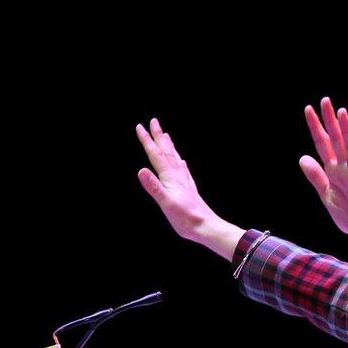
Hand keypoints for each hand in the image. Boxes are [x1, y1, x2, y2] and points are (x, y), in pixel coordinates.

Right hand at [136, 118, 218, 242]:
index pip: (156, 154)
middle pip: (167, 151)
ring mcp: (185, 181)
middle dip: (159, 136)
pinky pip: (183, 169)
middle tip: (154, 121)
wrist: (206, 227)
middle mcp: (178, 175)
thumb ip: (153, 187)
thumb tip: (141, 170)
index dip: (147, 140)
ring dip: (169, 146)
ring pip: (175, 158)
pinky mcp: (189, 189)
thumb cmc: (186, 218)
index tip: (140, 127)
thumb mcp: (165, 203)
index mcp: (170, 177)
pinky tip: (181, 162)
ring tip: (166, 135)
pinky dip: (179, 161)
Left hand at [299, 97, 347, 240]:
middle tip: (325, 101)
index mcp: (333, 171)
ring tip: (341, 113)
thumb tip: (303, 157)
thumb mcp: (327, 196)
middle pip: (336, 141)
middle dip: (330, 122)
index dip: (316, 128)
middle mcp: (346, 169)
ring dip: (347, 132)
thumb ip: (316, 178)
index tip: (308, 109)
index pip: (323, 145)